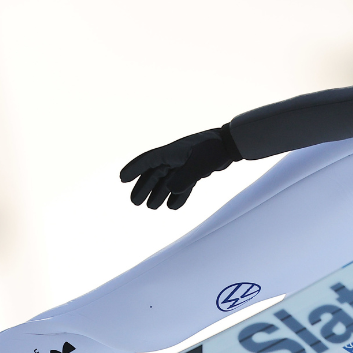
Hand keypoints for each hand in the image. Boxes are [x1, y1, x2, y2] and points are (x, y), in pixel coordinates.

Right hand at [120, 126, 241, 209]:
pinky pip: (182, 183)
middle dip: (144, 188)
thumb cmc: (213, 150)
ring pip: (167, 180)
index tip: (122, 179)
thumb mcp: (198, 165)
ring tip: (151, 207)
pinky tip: (173, 206)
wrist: (231, 145)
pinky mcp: (195, 169)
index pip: (148, 161)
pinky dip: (178, 194)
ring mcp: (185, 164)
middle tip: (135, 202)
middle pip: (155, 174)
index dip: (134, 170)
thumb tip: (169, 189)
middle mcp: (175, 157)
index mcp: (171, 152)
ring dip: (159, 193)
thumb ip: (184, 178)